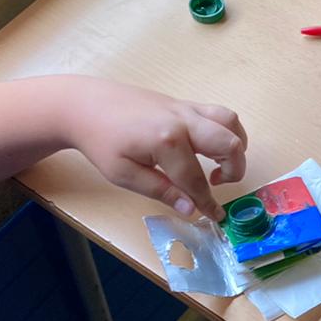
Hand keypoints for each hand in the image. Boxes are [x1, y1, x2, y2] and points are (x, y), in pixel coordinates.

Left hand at [65, 81, 246, 221]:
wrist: (85, 105)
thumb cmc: (100, 141)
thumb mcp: (123, 174)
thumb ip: (161, 190)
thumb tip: (191, 209)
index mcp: (166, 141)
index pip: (196, 179)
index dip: (208, 202)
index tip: (216, 217)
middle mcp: (184, 121)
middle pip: (229, 144)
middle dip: (234, 170)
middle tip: (217, 183)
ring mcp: (185, 108)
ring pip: (230, 122)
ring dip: (235, 146)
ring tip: (220, 163)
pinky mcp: (183, 103)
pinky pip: (218, 114)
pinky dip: (226, 131)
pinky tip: (211, 147)